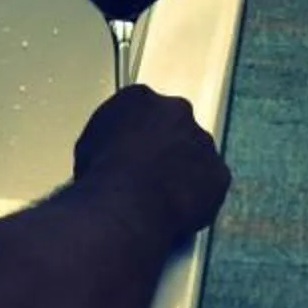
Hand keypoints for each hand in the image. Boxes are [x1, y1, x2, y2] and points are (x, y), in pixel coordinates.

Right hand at [72, 85, 228, 238]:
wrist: (125, 205)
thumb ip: (111, 136)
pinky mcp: (218, 172)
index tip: (136, 150)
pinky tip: (180, 209)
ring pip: (197, 154)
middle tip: (153, 172)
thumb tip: (114, 150)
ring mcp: (201, 141)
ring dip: (186, 170)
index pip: (145, 109)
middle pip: (176, 126)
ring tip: (164, 196)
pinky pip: (212, 183)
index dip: (140, 133)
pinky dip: (201, 195)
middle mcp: (176, 111)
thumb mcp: (89, 143)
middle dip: (168, 146)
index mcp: (140, 98)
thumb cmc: (101, 176)